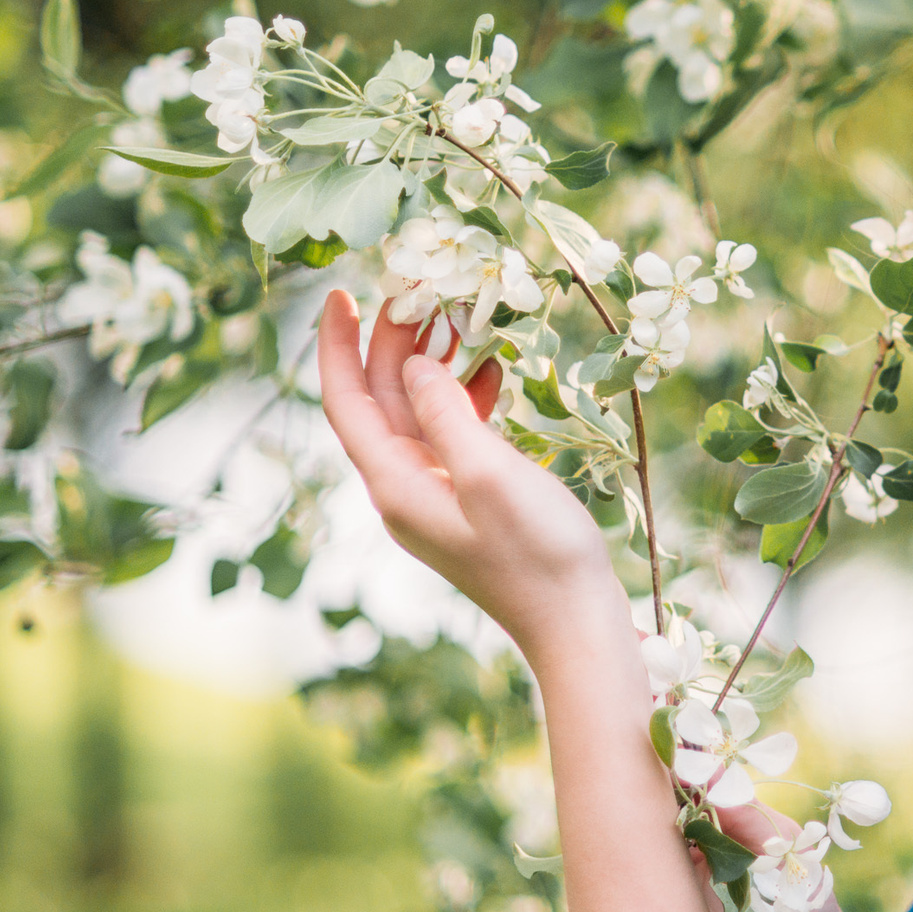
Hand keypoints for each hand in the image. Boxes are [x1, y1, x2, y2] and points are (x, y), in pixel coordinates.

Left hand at [316, 290, 623, 658]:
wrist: (576, 625)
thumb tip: (414, 367)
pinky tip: (491, 368)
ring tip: (457, 314)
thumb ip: (446, 414)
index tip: (339, 291)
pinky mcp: (469, 499)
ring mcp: (437, 495)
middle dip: (394, 341)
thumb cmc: (538, 554)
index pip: (346, 402)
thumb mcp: (490, 474)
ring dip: (431, 362)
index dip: (336, 345)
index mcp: (395, 484)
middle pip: (381, 400)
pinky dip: (464, 394)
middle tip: (422, 286)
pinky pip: (451, 432)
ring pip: (417, 412)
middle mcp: (404, 488)